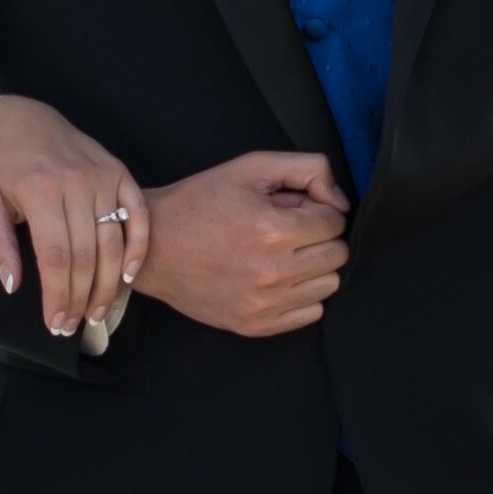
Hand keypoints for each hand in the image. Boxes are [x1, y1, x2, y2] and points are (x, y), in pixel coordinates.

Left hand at [0, 94, 144, 342]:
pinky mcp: (120, 172)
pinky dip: (138, 248)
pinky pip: (138, 215)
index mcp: (38, 190)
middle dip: (80, 298)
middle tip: (73, 325)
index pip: (56, 257)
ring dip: (108, 285)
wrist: (23, 118)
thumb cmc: (0, 166)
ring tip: (96, 313)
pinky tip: (128, 277)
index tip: (55, 323)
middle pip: (87, 255)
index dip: (58, 296)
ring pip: (113, 242)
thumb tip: (14, 286)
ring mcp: (102, 176)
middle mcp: (75, 182)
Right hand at [130, 151, 348, 338]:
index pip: (335, 221)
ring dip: (314, 267)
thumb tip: (340, 201)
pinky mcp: (256, 325)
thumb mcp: (250, 168)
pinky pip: (311, 313)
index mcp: (272, 230)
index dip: (318, 209)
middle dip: (320, 237)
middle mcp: (272, 272)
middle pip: (337, 255)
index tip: (295, 209)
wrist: (152, 248)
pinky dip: (302, 296)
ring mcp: (264, 304)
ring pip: (329, 285)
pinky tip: (277, 279)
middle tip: (290, 230)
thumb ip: (307, 170)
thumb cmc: (200, 203)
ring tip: (283, 255)